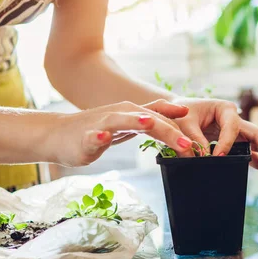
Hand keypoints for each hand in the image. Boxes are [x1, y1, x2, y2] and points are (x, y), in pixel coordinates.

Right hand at [45, 100, 191, 166]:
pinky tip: (103, 138)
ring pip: (121, 120)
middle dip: (169, 131)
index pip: (162, 118)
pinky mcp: (85, 136)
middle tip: (188, 145)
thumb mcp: (128, 124)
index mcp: (133, 114)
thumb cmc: (95, 131)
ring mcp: (102, 124)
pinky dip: (97, 136)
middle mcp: (121, 114)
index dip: (180, 129)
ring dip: (135, 121)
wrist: (58, 135)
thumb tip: (179, 116)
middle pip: (149, 120)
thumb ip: (151, 119)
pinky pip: (91, 136)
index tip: (199, 143)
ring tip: (149, 123)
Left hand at [153, 98, 257, 176]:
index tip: (218, 157)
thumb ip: (194, 138)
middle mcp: (235, 119)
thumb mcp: (183, 122)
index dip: (227, 143)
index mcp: (224, 109)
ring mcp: (237, 131)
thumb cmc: (179, 113)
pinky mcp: (234, 142)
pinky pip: (250, 152)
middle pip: (256, 134)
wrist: (175, 112)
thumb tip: (205, 157)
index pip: (232, 127)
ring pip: (257, 144)